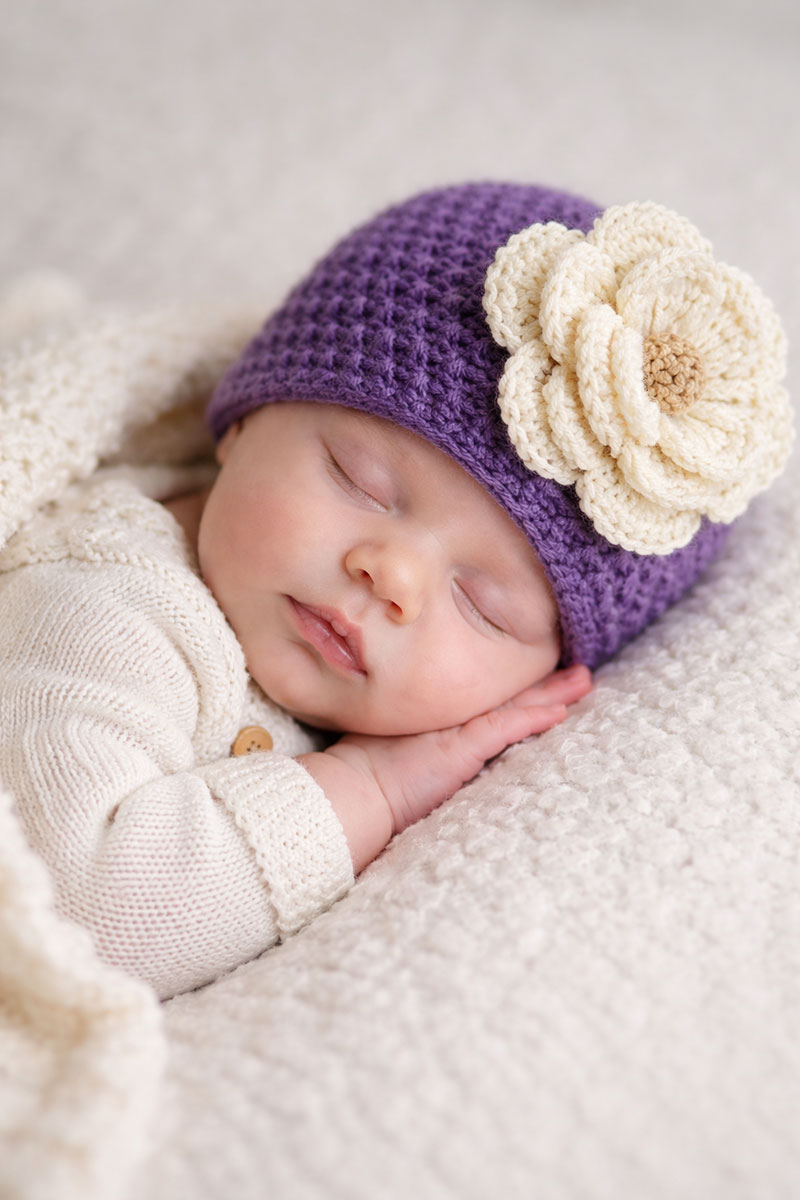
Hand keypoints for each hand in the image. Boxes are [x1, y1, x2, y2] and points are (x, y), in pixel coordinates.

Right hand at [298, 664, 590, 871]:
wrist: (354, 789)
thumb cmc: (369, 772)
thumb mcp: (402, 745)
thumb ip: (426, 737)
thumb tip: (437, 744)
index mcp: (442, 713)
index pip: (489, 694)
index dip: (519, 684)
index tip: (547, 672)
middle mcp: (453, 712)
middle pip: (508, 692)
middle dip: (546, 681)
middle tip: (580, 670)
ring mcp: (458, 726)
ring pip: (515, 703)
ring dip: (552, 693)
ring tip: (583, 681)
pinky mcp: (463, 746)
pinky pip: (507, 727)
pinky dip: (535, 718)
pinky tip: (560, 713)